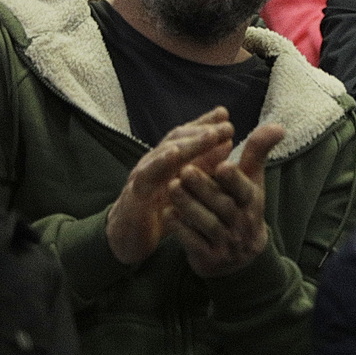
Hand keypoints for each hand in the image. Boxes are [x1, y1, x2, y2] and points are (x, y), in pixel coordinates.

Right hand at [107, 109, 233, 265]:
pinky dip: (160, 162)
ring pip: (165, 153)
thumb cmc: (158, 211)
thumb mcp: (185, 187)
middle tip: (227, 126)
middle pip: (178, 139)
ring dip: (190, 142)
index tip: (225, 114)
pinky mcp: (135, 194)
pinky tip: (174, 153)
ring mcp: (143, 175)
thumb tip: (228, 144)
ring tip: (211, 134)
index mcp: (166, 160)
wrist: (127, 240)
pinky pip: (147, 175)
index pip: (186, 136)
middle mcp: (154, 162)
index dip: (204, 123)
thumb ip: (204, 166)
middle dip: (203, 130)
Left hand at [166, 121, 285, 276]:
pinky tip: (167, 214)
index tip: (221, 165)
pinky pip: (194, 244)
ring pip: (207, 224)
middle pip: (223, 206)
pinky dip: (181, 230)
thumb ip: (258, 152)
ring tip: (171, 187)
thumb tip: (279, 126)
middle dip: (203, 188)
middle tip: (184, 171)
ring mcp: (227, 243)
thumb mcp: (253, 181)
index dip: (234, 180)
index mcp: (252, 203)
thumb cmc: (243, 207)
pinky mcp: (210, 259)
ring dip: (189, 206)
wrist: (242, 257)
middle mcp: (242, 224)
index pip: (246, 190)